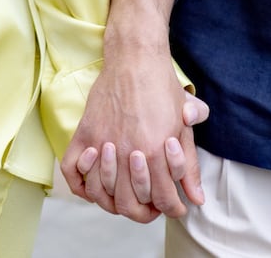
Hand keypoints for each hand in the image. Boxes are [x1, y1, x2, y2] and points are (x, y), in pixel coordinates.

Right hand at [59, 49, 208, 221]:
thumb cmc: (163, 87)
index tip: (172, 207)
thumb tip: (197, 199)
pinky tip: (95, 185)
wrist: (135, 58)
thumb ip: (190, 165)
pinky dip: (80, 185)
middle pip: (129, 205)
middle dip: (144, 212)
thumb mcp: (184, 125)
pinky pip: (73, 172)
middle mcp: (127, 152)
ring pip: (101, 193)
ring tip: (125, 196)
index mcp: (156, 152)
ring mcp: (102, 143)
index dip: (171, 209)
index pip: (163, 201)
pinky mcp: (85, 134)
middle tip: (150, 206)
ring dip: (112, 201)